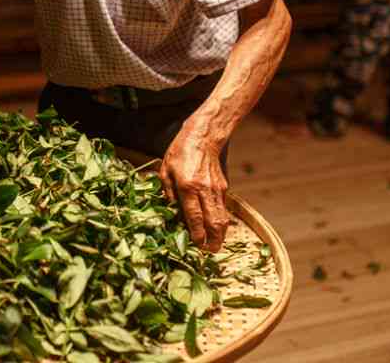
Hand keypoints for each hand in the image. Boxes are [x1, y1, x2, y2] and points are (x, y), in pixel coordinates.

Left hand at [159, 130, 229, 250]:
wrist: (203, 137)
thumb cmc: (180, 152)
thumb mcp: (165, 171)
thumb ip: (167, 193)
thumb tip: (171, 213)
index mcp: (188, 187)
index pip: (195, 218)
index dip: (197, 236)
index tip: (195, 246)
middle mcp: (205, 190)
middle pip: (214, 223)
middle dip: (212, 242)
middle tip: (207, 252)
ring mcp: (217, 190)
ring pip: (222, 219)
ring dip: (220, 235)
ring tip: (214, 246)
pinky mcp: (224, 188)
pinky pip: (224, 210)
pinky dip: (221, 222)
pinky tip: (215, 228)